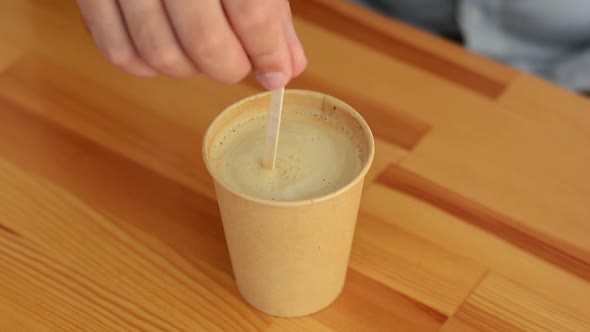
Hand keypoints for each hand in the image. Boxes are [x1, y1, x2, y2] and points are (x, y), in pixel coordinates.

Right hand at [77, 0, 307, 89]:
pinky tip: (168, 51)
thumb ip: (272, 14)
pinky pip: (118, 52)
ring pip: (160, 54)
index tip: (275, 73)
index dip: (267, 52)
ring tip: (203, 53)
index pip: (250, 12)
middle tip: (239, 64)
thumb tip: (286, 67)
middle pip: (204, 42)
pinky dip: (148, 67)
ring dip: (191, 70)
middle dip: (230, 68)